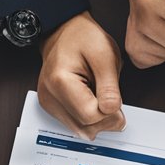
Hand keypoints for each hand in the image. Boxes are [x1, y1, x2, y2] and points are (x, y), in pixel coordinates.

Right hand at [37, 12, 125, 139]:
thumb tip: (113, 112)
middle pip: (86, 128)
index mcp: (60, 82)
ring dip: (98, 119)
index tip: (115, 98)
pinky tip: (90, 99)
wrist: (64, 33)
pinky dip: (89, 117)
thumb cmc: (83, 38)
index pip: (91, 116)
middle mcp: (50, 97)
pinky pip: (76, 125)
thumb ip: (110, 86)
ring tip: (99, 94)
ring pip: (81, 131)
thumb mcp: (104, 55)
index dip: (110, 112)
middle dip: (105, 117)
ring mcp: (49, 105)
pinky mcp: (52, 109)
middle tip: (110, 95)